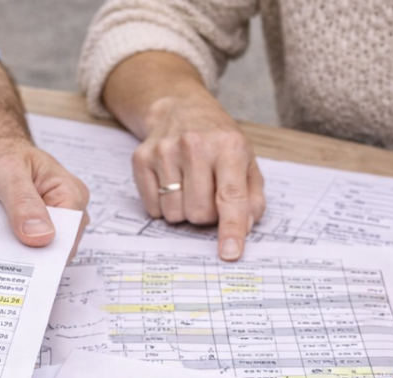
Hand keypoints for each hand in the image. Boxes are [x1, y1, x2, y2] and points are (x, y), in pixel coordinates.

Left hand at [0, 136, 89, 252]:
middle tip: (4, 257)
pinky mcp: (38, 231)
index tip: (25, 261)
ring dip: (21, 253)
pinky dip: (14, 250)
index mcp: (71, 193)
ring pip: (42, 252)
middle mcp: (69, 211)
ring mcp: (54, 222)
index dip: (50, 250)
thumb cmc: (2, 156)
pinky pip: (30, 250)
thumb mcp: (8, 173)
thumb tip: (42, 236)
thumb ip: (23, 203)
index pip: (70, 233)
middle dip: (33, 254)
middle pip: (57, 247)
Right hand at [133, 90, 264, 260]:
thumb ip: (252, 197)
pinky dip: (163, 205)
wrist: (180, 108)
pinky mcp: (141, 159)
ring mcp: (164, 151)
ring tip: (188, 186)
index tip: (230, 253)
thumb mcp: (246, 162)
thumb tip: (244, 228)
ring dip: (183, 210)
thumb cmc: (218, 141)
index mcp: (229, 146)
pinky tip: (170, 183)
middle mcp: (194, 146)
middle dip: (206, 215)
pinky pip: (152, 209)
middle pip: (199, 213)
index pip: (231, 197)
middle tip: (208, 194)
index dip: (231, 228)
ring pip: (174, 214)